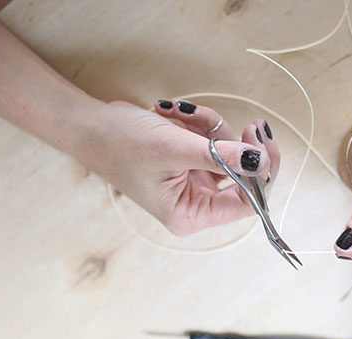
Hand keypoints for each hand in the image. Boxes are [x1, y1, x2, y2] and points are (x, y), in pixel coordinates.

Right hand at [75, 99, 279, 235]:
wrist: (88, 124)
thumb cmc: (121, 143)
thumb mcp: (175, 148)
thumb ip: (222, 155)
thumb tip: (262, 161)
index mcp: (191, 215)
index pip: (246, 204)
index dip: (261, 175)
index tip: (262, 143)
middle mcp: (195, 204)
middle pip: (244, 178)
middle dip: (241, 146)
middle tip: (253, 124)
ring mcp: (194, 182)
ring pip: (229, 154)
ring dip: (212, 128)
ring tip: (181, 113)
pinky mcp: (191, 163)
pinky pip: (212, 142)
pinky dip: (200, 125)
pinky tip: (173, 112)